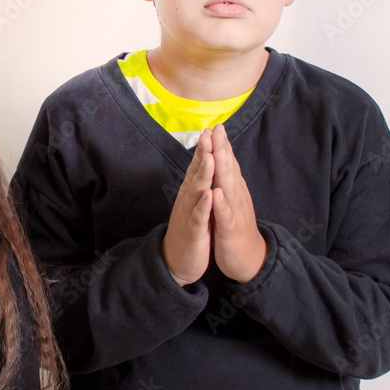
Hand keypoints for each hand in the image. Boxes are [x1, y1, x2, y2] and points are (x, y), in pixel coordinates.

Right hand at [163, 129, 213, 285]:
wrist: (177, 260)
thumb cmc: (189, 230)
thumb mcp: (193, 204)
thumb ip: (197, 184)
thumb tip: (202, 163)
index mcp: (192, 192)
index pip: (199, 166)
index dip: (205, 148)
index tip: (212, 129)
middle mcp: (188, 199)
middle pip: (196, 172)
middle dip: (204, 153)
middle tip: (209, 133)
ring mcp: (189, 214)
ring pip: (196, 191)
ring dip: (203, 174)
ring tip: (210, 157)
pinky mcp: (193, 231)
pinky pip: (198, 217)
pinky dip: (204, 206)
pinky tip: (210, 195)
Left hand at [211, 124, 266, 282]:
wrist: (248, 259)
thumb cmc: (235, 227)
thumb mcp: (230, 201)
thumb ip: (227, 181)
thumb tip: (224, 161)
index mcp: (232, 190)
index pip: (227, 164)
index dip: (221, 145)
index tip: (215, 125)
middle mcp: (236, 197)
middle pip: (229, 169)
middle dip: (223, 149)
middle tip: (218, 129)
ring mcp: (234, 213)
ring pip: (229, 188)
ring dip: (224, 170)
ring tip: (218, 152)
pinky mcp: (230, 230)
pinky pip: (225, 216)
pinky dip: (221, 204)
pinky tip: (217, 193)